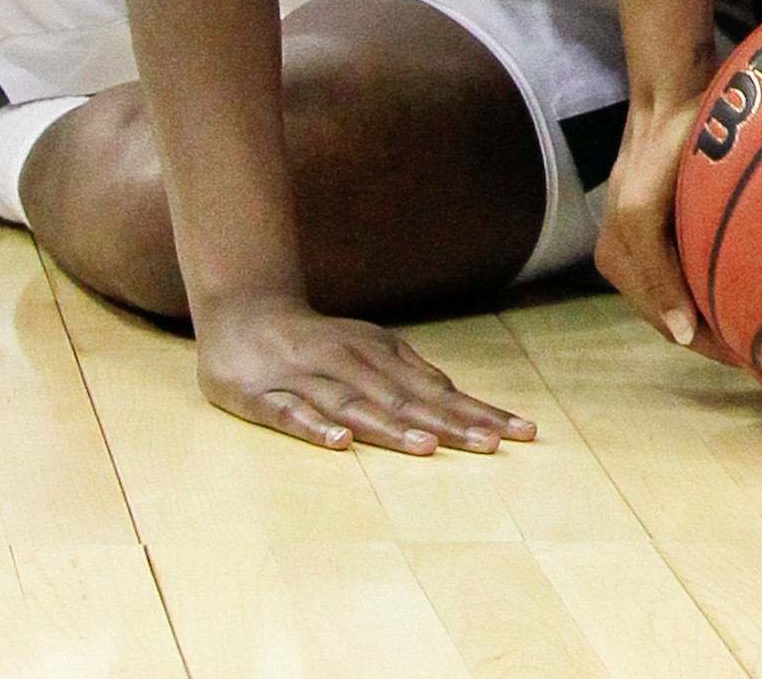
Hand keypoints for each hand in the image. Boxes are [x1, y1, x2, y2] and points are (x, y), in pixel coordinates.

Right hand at [196, 293, 536, 454]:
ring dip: (391, 429)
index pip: (438, 391)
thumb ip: (410, 375)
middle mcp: (350, 365)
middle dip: (448, 425)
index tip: (519, 433)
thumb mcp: (370, 349)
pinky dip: (316, 429)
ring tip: (427, 448)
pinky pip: (292, 415)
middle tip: (491, 446)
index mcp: (381, 355)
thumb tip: (460, 401)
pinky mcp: (262, 396)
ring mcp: (307, 380)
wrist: (242, 313)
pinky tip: (340, 444)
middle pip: (405, 401)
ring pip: (355, 407)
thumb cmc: (319, 342)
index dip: (476, 413)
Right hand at [593, 95, 741, 362]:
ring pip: (695, 300)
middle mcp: (633, 261)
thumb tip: (680, 333)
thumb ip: (657, 273)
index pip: (671, 328)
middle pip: (684, 320)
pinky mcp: (676, 227)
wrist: (672, 96)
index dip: (715, 350)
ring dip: (729, 318)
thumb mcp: (643, 212)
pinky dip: (728, 288)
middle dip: (725, 341)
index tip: (759, 367)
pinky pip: (702, 272)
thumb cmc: (659, 150)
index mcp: (619, 263)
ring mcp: (655, 245)